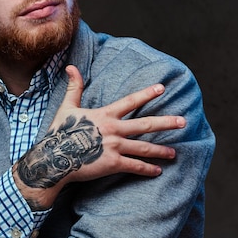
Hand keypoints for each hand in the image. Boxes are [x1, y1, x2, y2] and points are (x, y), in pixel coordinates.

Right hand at [13, 65, 184, 209]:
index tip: (162, 88)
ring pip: (144, 148)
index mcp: (105, 114)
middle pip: (145, 124)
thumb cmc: (59, 132)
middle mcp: (113, 129)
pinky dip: (147, 169)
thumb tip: (71, 67)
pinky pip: (134, 166)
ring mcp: (114, 146)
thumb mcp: (67, 106)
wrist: (53, 157)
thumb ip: (74, 87)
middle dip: (166, 123)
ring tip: (175, 153)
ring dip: (161, 150)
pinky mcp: (112, 163)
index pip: (130, 101)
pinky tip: (158, 171)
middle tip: (184, 122)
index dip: (147, 94)